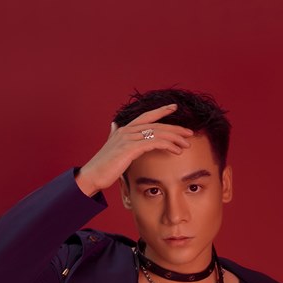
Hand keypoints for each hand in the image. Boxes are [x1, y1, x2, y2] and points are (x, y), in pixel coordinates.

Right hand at [76, 104, 193, 195]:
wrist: (93, 175)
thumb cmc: (103, 166)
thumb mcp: (110, 147)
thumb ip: (114, 135)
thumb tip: (114, 125)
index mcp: (124, 129)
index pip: (146, 117)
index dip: (161, 111)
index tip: (174, 107)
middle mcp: (127, 130)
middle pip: (156, 125)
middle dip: (175, 128)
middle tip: (189, 133)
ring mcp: (128, 138)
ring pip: (158, 133)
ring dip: (175, 138)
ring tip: (187, 144)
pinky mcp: (131, 148)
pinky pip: (154, 143)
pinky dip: (168, 145)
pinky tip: (176, 150)